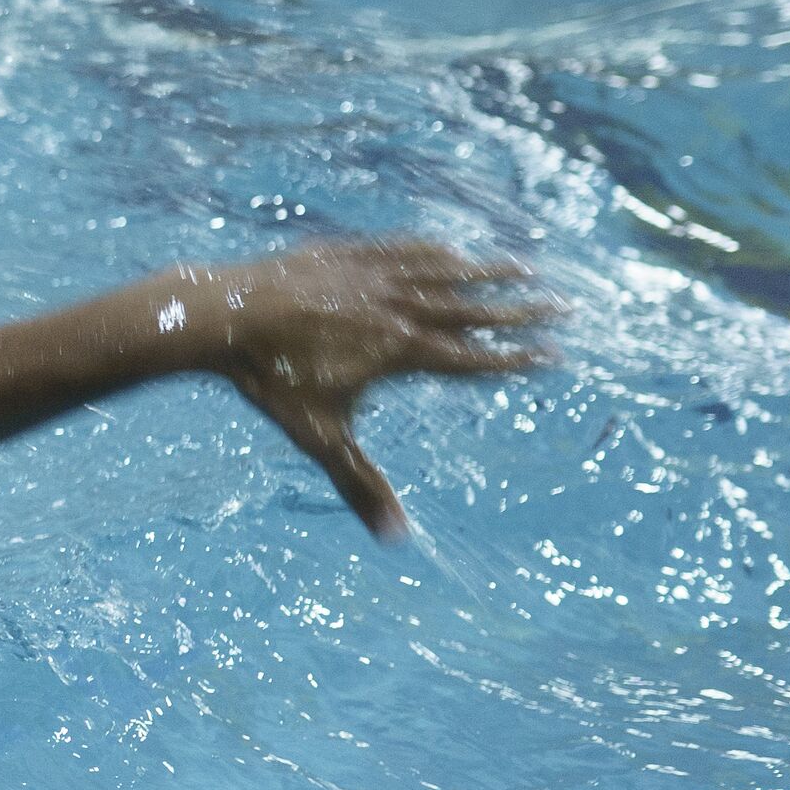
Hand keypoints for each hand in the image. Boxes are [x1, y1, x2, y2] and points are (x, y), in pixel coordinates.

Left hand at [175, 239, 559, 538]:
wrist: (223, 314)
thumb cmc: (270, 380)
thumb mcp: (319, 437)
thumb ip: (360, 484)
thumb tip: (396, 541)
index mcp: (401, 351)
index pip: (474, 358)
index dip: (516, 359)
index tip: (556, 357)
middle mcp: (398, 307)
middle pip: (473, 308)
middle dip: (522, 309)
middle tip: (566, 307)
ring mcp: (374, 276)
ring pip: (445, 271)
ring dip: (488, 271)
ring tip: (527, 267)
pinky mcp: (348, 254)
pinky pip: (403, 248)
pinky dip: (435, 250)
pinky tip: (452, 249)